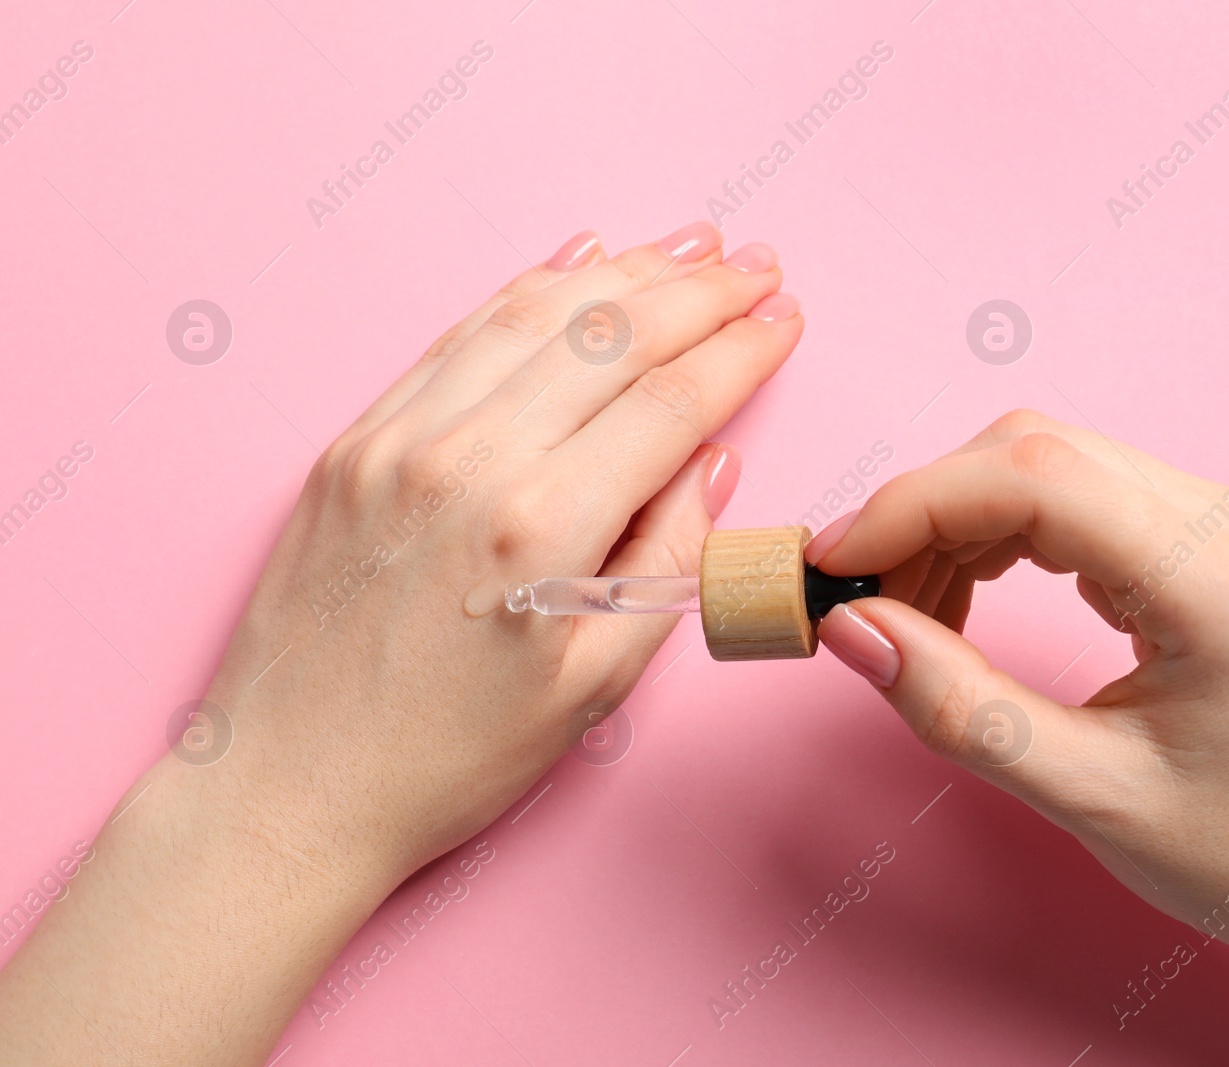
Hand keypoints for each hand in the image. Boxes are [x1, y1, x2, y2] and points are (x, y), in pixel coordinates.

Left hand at [211, 224, 800, 880]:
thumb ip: (664, 564)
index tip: (785, 318)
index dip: (739, 352)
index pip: (668, 403)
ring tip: (687, 247)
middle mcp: (467, 461)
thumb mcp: (590, 688)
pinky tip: (573, 259)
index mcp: (539, 527)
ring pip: (531, 317)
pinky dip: (523, 291)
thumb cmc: (446, 761)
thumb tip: (710, 466)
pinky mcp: (353, 443)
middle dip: (697, 291)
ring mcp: (399, 441)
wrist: (286, 789)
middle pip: (608, 338)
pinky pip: (454, 338)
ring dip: (621, 273)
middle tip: (755, 263)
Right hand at [806, 409, 1228, 1065]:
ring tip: (914, 618)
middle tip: (863, 603)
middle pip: (1033, 451)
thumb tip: (850, 627)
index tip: (835, 563)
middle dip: (925, 513)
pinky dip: (996, 534)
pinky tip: (967, 600)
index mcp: (1216, 584)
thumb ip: (960, 709)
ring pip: (1043, 461)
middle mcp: (1227, 523)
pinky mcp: (1199, 528)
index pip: (1037, 477)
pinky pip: (1070, 490)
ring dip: (955, 523)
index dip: (916, 504)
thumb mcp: (1087, 798)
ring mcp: (1219, 516)